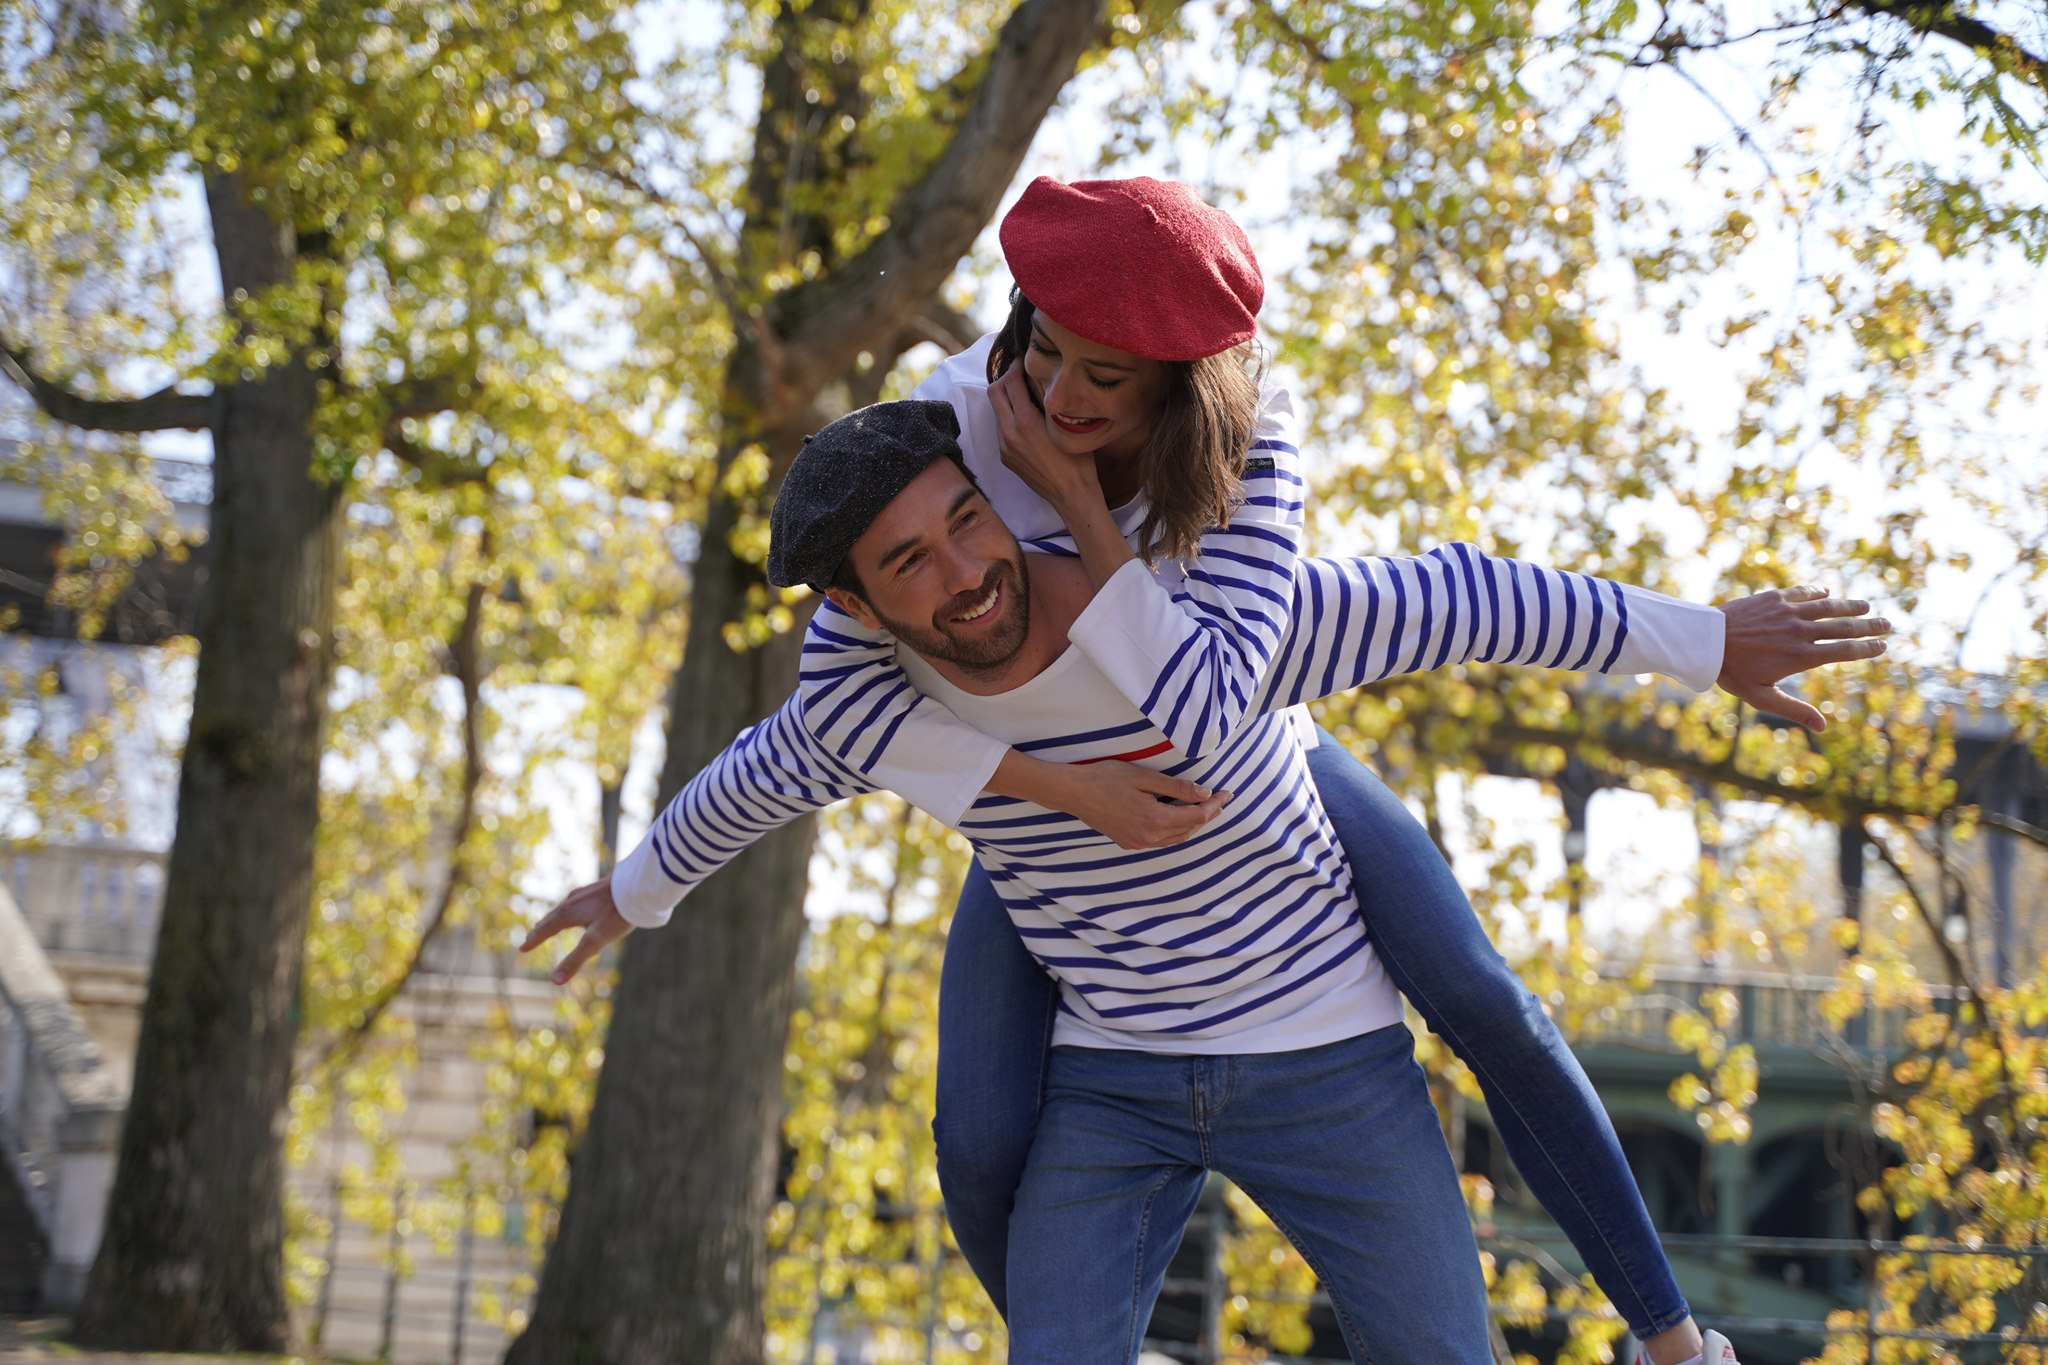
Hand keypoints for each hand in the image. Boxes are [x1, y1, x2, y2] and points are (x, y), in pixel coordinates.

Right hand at [520, 876, 632, 983]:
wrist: (638, 886)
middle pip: (551, 918)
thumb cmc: (616, 914)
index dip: (533, 941)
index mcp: (567, 914)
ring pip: (564, 907)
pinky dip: (569, 909)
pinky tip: (579, 906)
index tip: (522, 949)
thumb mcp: (595, 941)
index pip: (545, 930)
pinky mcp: (597, 888)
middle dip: (541, 929)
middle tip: (531, 937)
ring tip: (551, 922)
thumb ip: (575, 961)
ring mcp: (584, 893)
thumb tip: (554, 981)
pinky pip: (577, 901)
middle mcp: (572, 901)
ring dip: (554, 918)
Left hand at [988, 364, 1103, 511]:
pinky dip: (1010, 417)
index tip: (1025, 360)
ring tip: (1025, 395)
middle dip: (1005, 379)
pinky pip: (1001, 428)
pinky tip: (1027, 419)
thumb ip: (1048, 400)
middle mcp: (1009, 433)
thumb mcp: (1065, 423)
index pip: (1011, 382)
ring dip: (1007, 399)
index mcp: (1026, 422)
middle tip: (1020, 374)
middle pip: (994, 392)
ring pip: (996, 411)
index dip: (1017, 366)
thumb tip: (1039, 376)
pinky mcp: (1005, 457)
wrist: (1071, 494)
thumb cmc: (1078, 459)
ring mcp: (1004, 446)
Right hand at [1053, 760, 1232, 849]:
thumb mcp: (1144, 777)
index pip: (1196, 816)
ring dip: (1193, 824)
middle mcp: (1148, 837)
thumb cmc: (1106, 778)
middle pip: (1189, 830)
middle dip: (1207, 815)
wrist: (1073, 792)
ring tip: (1206, 809)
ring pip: (1176, 838)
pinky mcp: (1129, 842)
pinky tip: (1179, 818)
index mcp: (1155, 819)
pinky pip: (1161, 840)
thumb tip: (1205, 793)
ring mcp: (1138, 843)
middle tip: (1221, 800)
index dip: (1214, 805)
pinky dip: (1176, 830)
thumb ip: (1177, 787)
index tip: (1227, 792)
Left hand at [1714, 586, 1892, 731]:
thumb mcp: (1762, 696)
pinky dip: (1818, 592)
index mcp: (1800, 656)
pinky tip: (1828, 592)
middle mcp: (1799, 631)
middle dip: (1869, 626)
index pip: (1844, 651)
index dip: (1867, 649)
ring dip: (1850, 605)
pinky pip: (1803, 592)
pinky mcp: (1774, 597)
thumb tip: (1823, 727)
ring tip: (1866, 605)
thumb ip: (1794, 709)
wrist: (1705, 640)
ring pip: (1828, 606)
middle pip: (1844, 627)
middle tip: (1887, 624)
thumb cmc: (1732, 672)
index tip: (1883, 646)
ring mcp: (1787, 612)